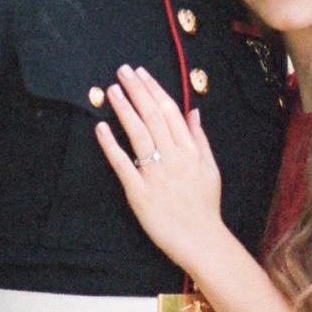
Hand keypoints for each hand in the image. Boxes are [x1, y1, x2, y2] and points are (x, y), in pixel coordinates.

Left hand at [95, 65, 227, 274]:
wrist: (202, 239)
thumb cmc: (205, 205)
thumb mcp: (210, 168)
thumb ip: (200, 138)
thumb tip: (194, 111)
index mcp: (190, 150)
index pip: (170, 111)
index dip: (154, 90)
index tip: (141, 73)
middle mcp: (174, 157)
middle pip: (152, 117)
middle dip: (137, 91)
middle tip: (122, 71)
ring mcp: (156, 174)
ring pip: (138, 134)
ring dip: (124, 109)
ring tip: (112, 90)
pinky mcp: (140, 193)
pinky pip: (123, 164)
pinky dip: (111, 145)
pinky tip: (101, 127)